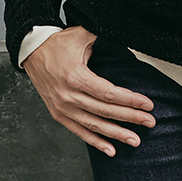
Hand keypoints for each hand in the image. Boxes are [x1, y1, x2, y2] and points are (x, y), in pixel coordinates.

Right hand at [23, 27, 154, 157]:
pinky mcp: (58, 113)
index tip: (147, 105)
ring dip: (116, 134)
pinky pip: (79, 131)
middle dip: (130, 118)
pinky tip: (111, 149)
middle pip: (105, 111)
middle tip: (150, 122)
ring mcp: (62, 107)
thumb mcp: (81, 34)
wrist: (31, 51)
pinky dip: (95, 142)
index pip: (109, 93)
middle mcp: (68, 95)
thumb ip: (103, 34)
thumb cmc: (57, 44)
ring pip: (94, 125)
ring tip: (135, 140)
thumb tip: (125, 31)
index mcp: (76, 76)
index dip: (130, 100)